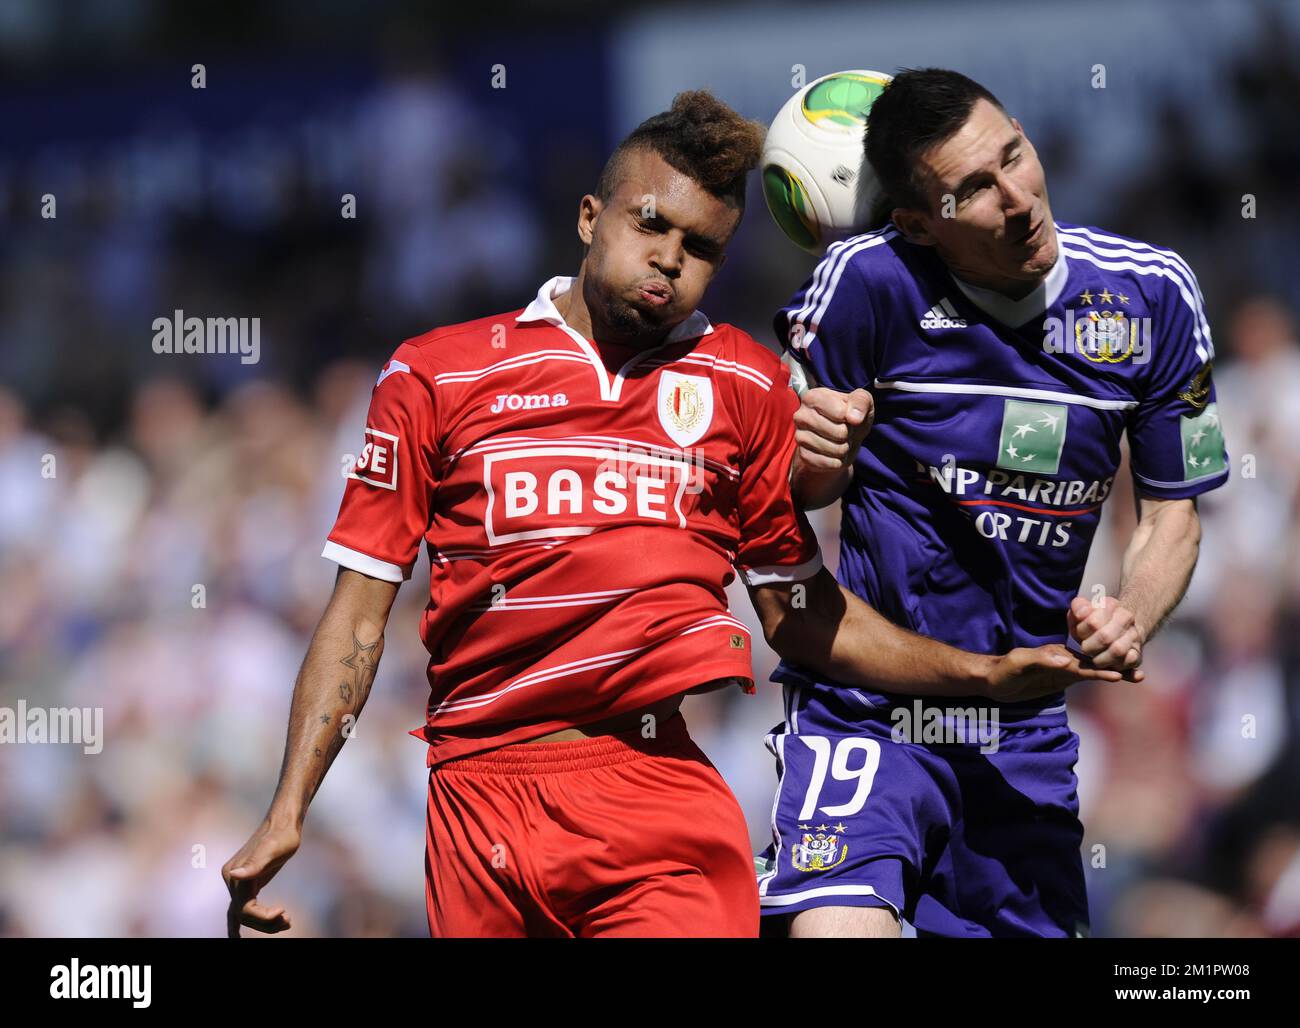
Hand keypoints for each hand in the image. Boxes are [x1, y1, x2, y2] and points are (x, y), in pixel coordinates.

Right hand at [223, 818, 301, 937]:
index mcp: (234, 875)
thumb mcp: (272, 849)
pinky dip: (249, 919)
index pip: (244, 909)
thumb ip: (253, 864)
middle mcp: (232, 879)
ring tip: (287, 921)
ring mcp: (237, 881)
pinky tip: (244, 934)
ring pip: (245, 913)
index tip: (284, 912)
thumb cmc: (283, 835)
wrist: (285, 822)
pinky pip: (243, 907)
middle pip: (244, 915)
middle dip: (266, 922)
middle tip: (289, 921)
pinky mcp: (246, 881)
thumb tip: (234, 875)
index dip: (263, 917)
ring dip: (264, 922)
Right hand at [793, 387, 873, 472]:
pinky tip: (833, 453)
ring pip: (835, 449)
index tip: (848, 416)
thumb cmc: (851, 415)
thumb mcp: (862, 401)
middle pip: (840, 433)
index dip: (852, 418)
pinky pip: (829, 463)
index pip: (841, 413)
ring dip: (844, 448)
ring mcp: (800, 436)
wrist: (842, 438)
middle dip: (849, 434)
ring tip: (839, 441)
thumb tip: (854, 418)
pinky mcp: (803, 455)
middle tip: (845, 430)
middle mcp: (801, 416)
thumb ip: (861, 402)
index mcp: (813, 397)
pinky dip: (837, 461)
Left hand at [982, 644, 1143, 703]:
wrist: (993, 680)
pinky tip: (1117, 679)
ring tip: (1139, 676)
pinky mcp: (1063, 678)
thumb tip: (1065, 658)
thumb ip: (1039, 659)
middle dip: (1118, 667)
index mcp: (1056, 654)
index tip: (1124, 669)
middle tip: (1142, 674)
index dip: (1104, 666)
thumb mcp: (1017, 663)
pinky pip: (1087, 677)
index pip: (1084, 661)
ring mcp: (1065, 668)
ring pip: (1096, 669)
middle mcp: (1064, 659)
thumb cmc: (1002, 670)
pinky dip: (1103, 677)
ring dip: (1117, 671)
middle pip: (1096, 662)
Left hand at [1067, 595, 1143, 670]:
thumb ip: (1078, 608)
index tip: (1079, 633)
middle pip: (1105, 637)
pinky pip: (1129, 661)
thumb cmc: (1091, 622)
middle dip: (1089, 646)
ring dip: (1100, 658)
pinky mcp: (1137, 653)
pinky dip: (1116, 665)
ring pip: (1117, 650)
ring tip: (1094, 657)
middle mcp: (1126, 618)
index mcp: (1111, 605)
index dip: (1081, 631)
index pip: (1093, 622)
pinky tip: (1107, 662)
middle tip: (1085, 648)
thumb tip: (1081, 613)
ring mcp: (1134, 635)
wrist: (1116, 628)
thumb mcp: (1080, 612)